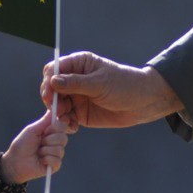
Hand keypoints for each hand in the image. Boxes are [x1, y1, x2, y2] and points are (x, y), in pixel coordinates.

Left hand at [0, 109, 68, 183]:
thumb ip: (44, 121)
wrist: (14, 162)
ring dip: (45, 151)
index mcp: (51, 133)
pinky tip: (40, 160)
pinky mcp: (55, 166)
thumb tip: (53, 108)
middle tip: (39, 143)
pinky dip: (46, 160)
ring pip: (59, 150)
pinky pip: (57, 160)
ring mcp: (56, 154)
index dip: (55, 128)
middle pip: (63, 138)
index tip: (45, 130)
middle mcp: (55, 143)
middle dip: (49, 140)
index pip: (63, 126)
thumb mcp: (32, 130)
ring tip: (38, 153)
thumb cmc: (21, 145)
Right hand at [40, 51, 182, 129]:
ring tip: (66, 122)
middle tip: (57, 111)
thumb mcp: (100, 83)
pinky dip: (66, 123)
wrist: (143, 102)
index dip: (48, 81)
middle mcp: (75, 80)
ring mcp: (77, 97)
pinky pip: (66, 118)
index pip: (54, 69)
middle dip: (51, 100)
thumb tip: (53, 81)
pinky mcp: (81, 112)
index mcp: (79, 64)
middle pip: (51, 88)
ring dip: (58, 114)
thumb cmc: (124, 85)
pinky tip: (72, 128)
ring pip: (57, 105)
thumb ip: (76, 83)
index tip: (50, 94)